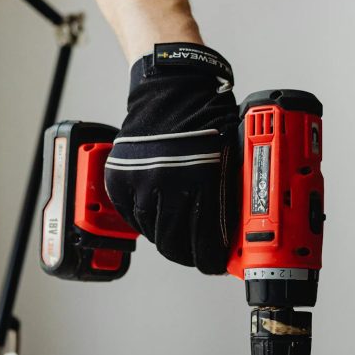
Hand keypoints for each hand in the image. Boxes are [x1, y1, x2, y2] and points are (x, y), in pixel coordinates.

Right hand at [105, 43, 238, 273]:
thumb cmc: (209, 119)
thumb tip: (235, 237)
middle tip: (196, 255)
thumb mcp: (231, 161)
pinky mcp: (119, 179)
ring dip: (167, 236)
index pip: (205, 244)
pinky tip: (159, 214)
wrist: (173, 88)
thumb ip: (229, 200)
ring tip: (179, 231)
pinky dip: (145, 219)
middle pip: (174, 246)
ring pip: (153, 233)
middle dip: (188, 256)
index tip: (214, 265)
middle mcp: (168, 186)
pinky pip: (132, 215)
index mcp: (202, 183)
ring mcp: (140, 182)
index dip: (211, 261)